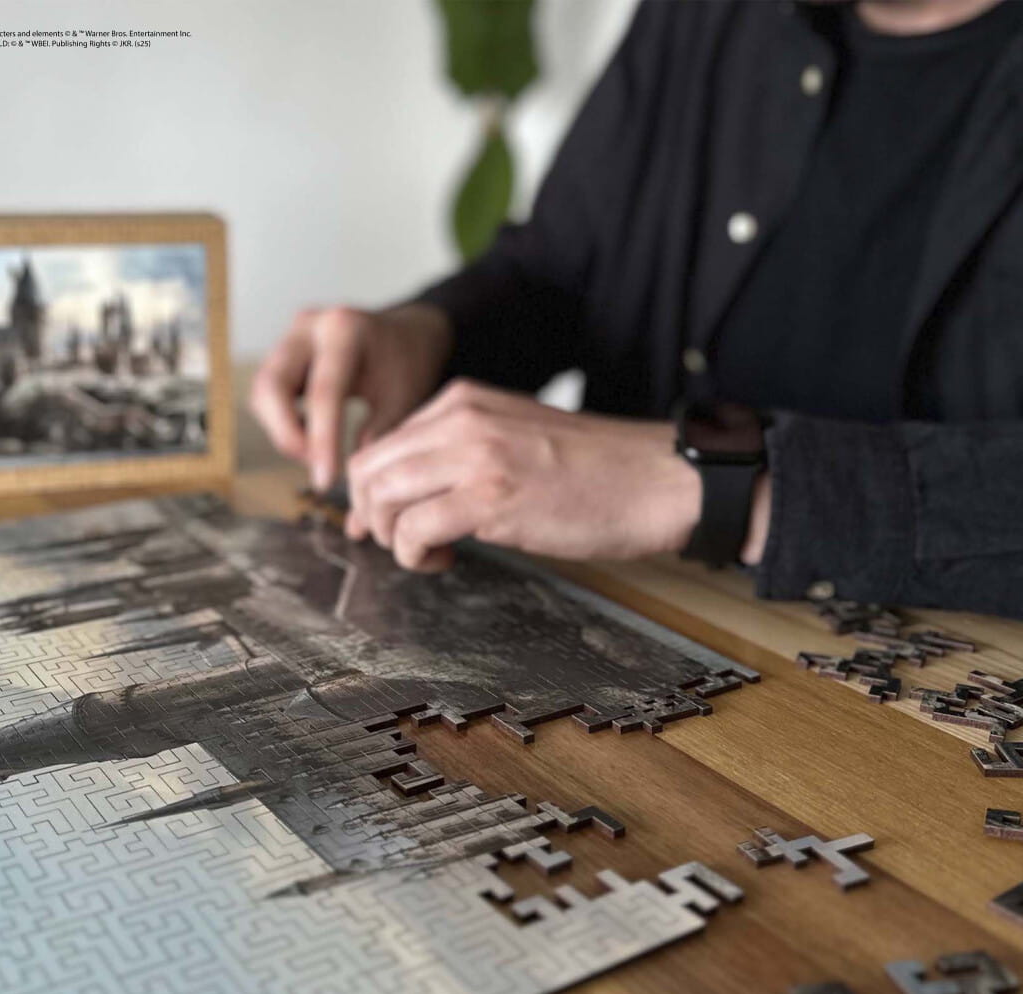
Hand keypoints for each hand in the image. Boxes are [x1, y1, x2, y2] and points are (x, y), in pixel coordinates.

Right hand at [248, 302, 452, 490]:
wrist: (408, 334)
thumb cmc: (408, 367)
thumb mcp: (403, 403)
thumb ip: (379, 450)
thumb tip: (359, 521)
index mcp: (345, 330)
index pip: (323, 392)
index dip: (321, 443)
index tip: (327, 483)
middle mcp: (309, 326)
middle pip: (272, 385)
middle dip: (287, 435)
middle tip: (315, 467)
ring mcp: (291, 337)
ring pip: (263, 392)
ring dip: (283, 431)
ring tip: (317, 453)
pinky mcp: (283, 353)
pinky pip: (268, 393)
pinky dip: (284, 421)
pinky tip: (313, 436)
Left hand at [344, 380, 705, 570]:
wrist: (656, 482)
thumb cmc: (594, 472)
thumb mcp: (514, 438)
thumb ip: (460, 452)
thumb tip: (410, 492)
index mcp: (463, 401)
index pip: (383, 444)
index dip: (371, 494)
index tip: (382, 525)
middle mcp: (460, 419)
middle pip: (369, 471)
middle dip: (373, 517)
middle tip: (403, 544)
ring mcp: (474, 456)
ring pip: (382, 498)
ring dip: (393, 538)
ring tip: (429, 552)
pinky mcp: (490, 498)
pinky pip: (412, 531)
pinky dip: (414, 555)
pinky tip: (445, 559)